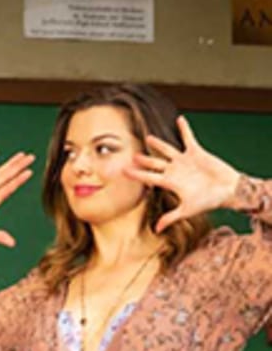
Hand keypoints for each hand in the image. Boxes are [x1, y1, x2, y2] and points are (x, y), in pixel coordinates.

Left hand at [130, 117, 244, 232]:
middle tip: (130, 155)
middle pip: (154, 163)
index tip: (122, 171)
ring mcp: (184, 161)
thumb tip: (156, 230)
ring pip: (167, 150)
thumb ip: (170, 218)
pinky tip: (179, 119)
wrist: (228, 191)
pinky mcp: (196, 153)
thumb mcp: (187, 210)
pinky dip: (184, 129)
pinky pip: (188, 139)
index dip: (136, 174)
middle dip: (143, 159)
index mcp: (170, 183)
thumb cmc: (208, 201)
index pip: (148, 177)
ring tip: (147, 137)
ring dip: (158, 144)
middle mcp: (174, 170)